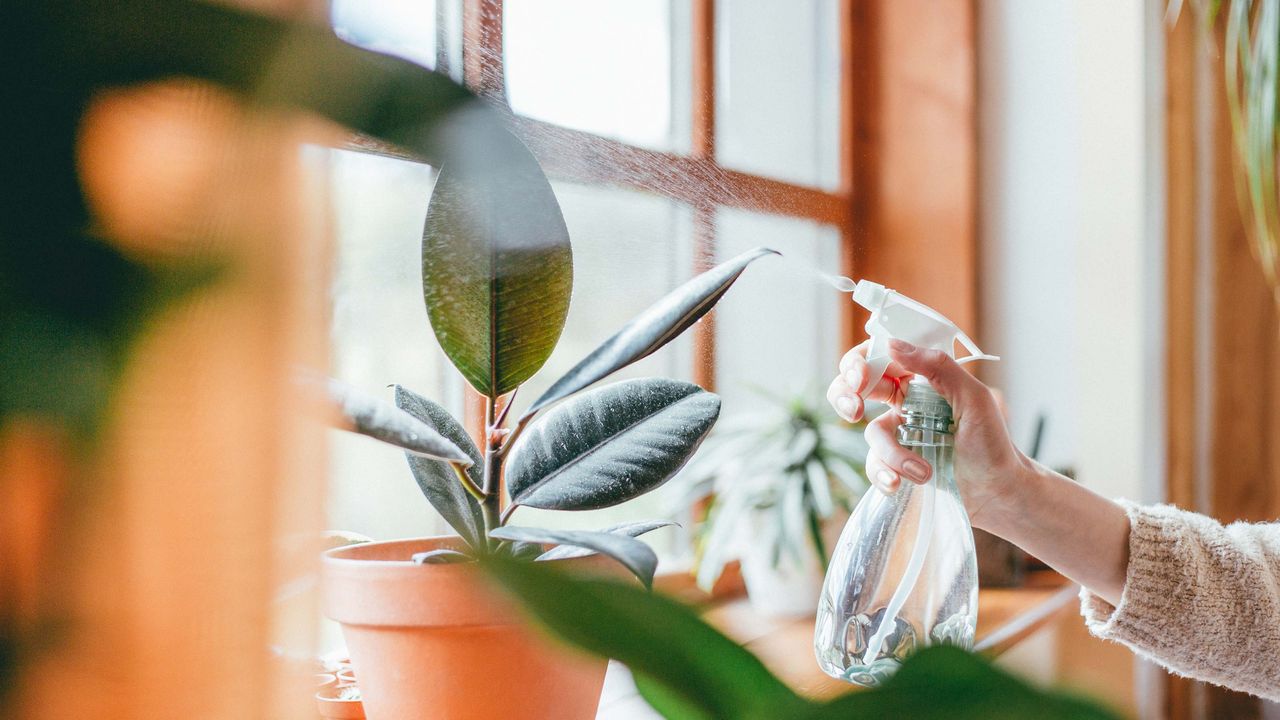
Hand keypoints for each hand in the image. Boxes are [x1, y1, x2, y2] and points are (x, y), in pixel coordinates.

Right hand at [826, 339, 1029, 529]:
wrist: (999, 492)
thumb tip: (892, 345)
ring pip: (870, 433)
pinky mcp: (896, 464)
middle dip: (845, 395)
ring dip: (891, 454)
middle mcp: (904, 403)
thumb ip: (938, 367)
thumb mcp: (973, 397)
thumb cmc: (992, 442)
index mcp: (920, 379)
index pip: (879, 358)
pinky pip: (874, 465)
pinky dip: (884, 474)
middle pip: (854, 388)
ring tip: (922, 470)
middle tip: (854, 410)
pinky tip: (903, 483)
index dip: (860, 362)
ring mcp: (898, 434)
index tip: (861, 378)